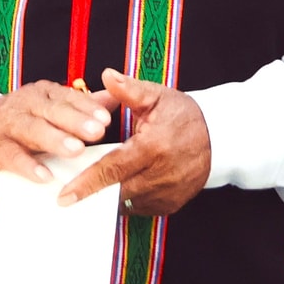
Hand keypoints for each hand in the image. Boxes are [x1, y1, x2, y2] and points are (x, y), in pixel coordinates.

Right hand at [0, 80, 113, 183]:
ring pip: (32, 129)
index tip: (107, 119)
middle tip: (98, 132)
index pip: (67, 97)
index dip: (86, 107)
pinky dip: (28, 166)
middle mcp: (24, 104)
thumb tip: (115, 99)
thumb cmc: (23, 121)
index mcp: (42, 93)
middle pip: (51, 110)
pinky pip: (12, 156)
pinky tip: (45, 176)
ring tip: (76, 151)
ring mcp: (7, 124)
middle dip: (75, 121)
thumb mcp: (49, 108)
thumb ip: (80, 105)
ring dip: (54, 139)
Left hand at [58, 69, 209, 211]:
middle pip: (117, 191)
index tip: (65, 195)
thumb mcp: (157, 96)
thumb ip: (129, 89)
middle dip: (91, 195)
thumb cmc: (184, 115)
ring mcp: (168, 193)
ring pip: (127, 203)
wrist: (219, 138)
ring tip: (86, 192)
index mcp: (154, 147)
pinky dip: (124, 201)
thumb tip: (106, 75)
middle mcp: (161, 175)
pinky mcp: (171, 204)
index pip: (114, 168)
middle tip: (65, 194)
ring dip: (106, 199)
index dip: (88, 183)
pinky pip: (139, 208)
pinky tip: (112, 191)